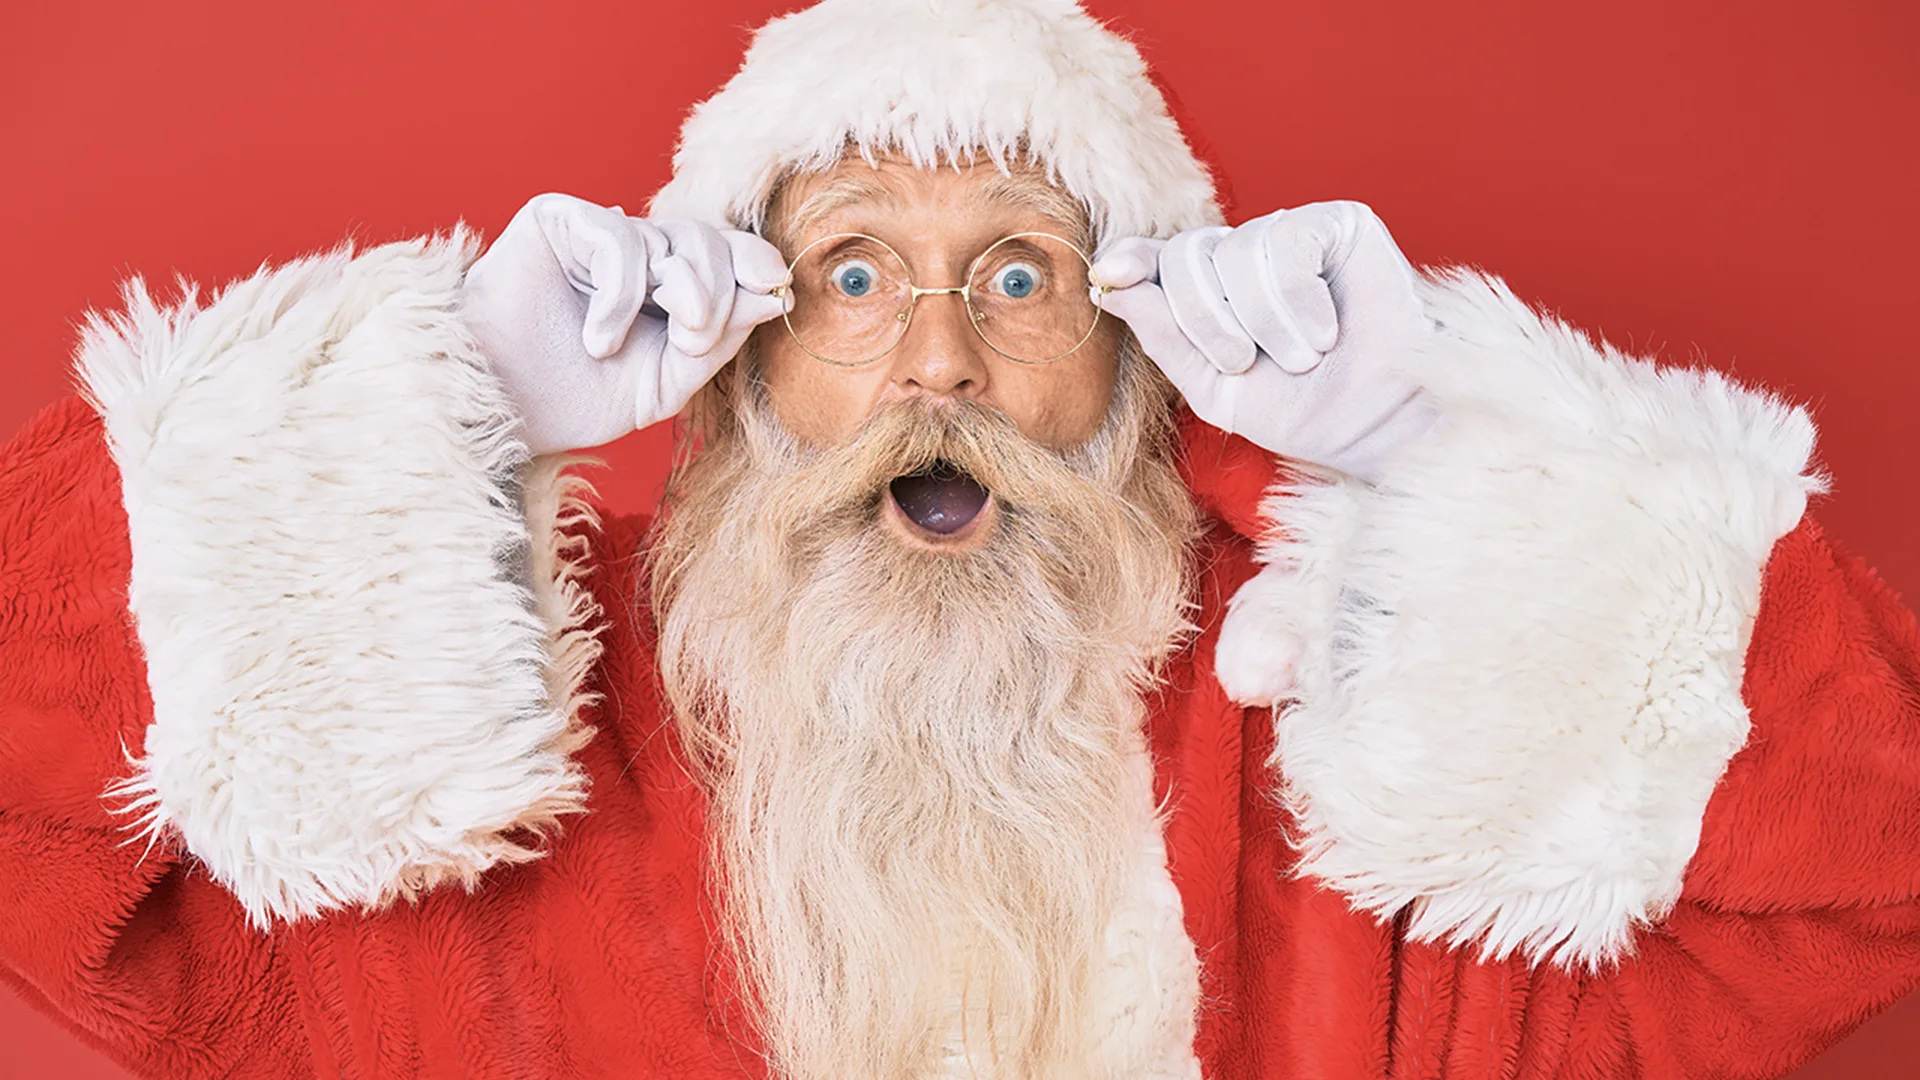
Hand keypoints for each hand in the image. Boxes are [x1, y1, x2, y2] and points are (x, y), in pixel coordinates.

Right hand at [459, 193, 788, 453]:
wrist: (503, 406)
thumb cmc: (576, 396)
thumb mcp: (667, 380)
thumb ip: (720, 338)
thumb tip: (775, 291)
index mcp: (668, 287)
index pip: (728, 254)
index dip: (756, 262)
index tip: (776, 287)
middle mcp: (639, 253)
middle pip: (710, 242)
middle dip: (716, 294)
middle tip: (690, 343)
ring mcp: (600, 233)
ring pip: (672, 237)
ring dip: (674, 296)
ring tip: (625, 348)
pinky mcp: (561, 218)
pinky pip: (621, 241)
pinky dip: (618, 296)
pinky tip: (597, 336)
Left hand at [1095, 201, 1437, 479]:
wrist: (1370, 424)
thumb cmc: (1298, 409)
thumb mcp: (1211, 385)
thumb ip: (1162, 332)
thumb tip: (1110, 280)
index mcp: (1211, 289)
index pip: (1157, 258)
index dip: (1132, 259)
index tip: (1111, 274)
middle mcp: (1246, 254)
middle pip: (1186, 254)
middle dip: (1206, 319)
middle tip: (1247, 363)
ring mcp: (1291, 234)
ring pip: (1237, 250)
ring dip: (1263, 321)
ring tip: (1302, 357)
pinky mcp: (1337, 222)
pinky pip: (1286, 242)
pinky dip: (1298, 297)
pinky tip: (1326, 329)